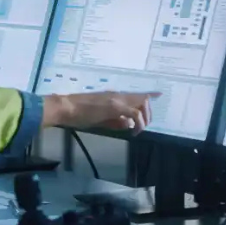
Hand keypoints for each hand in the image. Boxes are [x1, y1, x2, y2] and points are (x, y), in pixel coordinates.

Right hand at [42, 92, 159, 132]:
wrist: (66, 108)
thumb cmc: (78, 113)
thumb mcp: (100, 118)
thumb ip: (115, 121)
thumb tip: (128, 124)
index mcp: (114, 96)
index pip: (136, 93)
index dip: (149, 95)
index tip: (159, 95)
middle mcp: (118, 95)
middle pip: (143, 98)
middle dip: (148, 114)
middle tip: (142, 127)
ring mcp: (117, 100)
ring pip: (142, 104)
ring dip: (144, 118)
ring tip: (138, 129)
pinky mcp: (115, 107)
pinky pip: (134, 113)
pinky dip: (138, 123)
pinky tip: (133, 131)